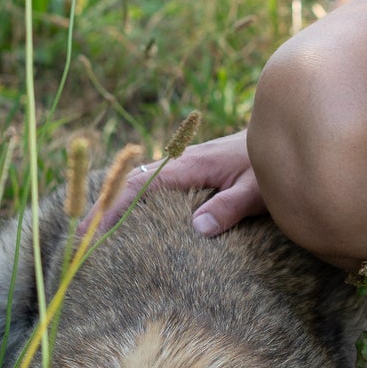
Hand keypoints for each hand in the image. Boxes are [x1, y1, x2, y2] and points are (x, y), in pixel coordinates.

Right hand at [90, 131, 267, 237]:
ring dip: (118, 202)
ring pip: (142, 182)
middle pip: (132, 182)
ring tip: (94, 232)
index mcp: (193, 164)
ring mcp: (188, 164)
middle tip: (79, 238)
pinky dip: (136, 199)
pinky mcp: (196, 169)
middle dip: (104, 207)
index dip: (114, 208)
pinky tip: (133, 218)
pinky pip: (157, 184)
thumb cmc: (276, 163)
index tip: (92, 232)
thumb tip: (197, 227)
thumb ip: (231, 205)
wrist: (288, 128)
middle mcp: (184, 161)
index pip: (141, 186)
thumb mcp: (259, 189)